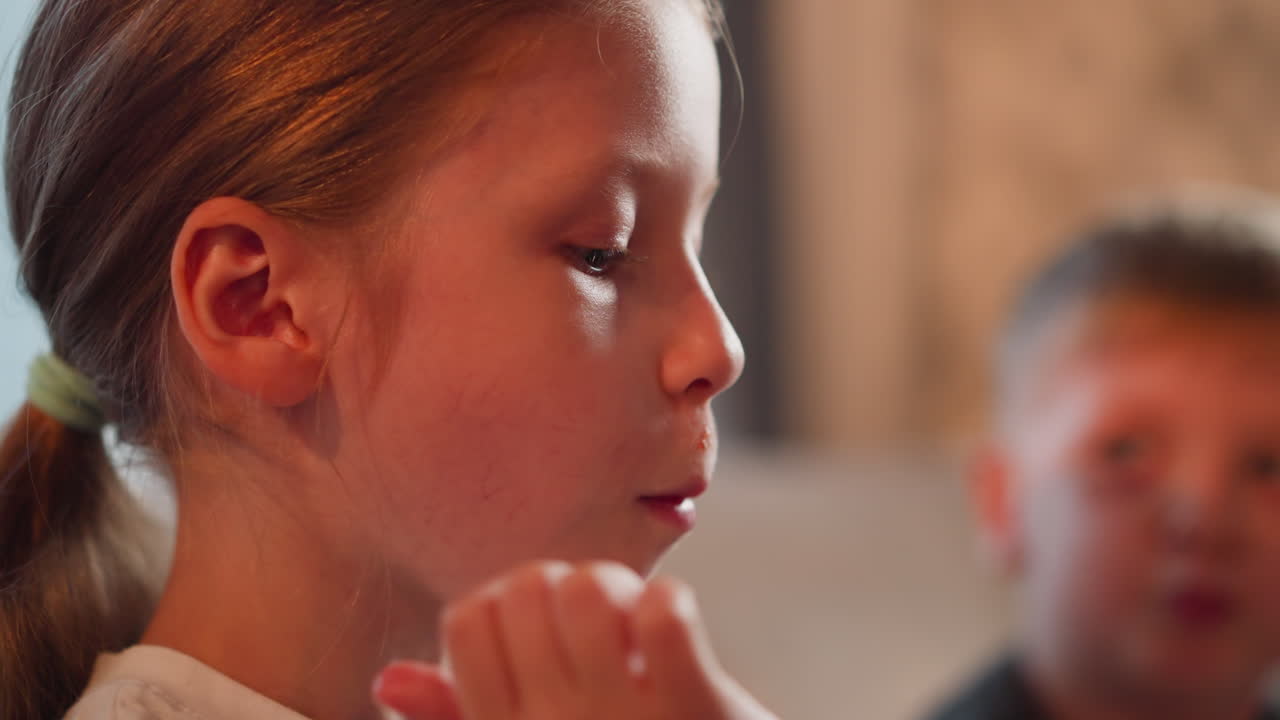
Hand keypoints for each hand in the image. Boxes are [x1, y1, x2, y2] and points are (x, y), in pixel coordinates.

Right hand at [373, 561, 776, 719]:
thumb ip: (457, 718)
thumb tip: (389, 678)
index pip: (467, 618)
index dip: (505, 600)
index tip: (541, 628)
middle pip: (526, 586)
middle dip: (562, 586)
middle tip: (593, 624)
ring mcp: (625, 717)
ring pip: (587, 589)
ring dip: (613, 589)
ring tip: (630, 630)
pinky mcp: (698, 707)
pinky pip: (665, 617)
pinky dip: (666, 604)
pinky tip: (670, 629)